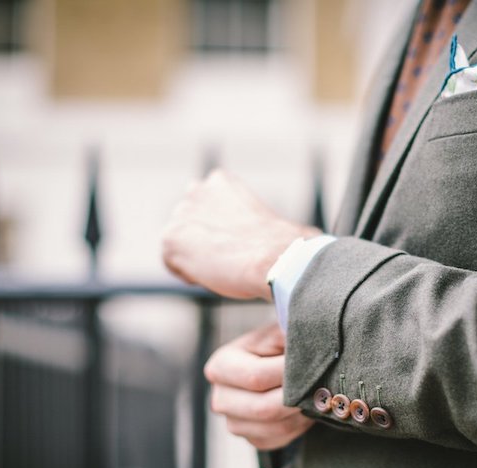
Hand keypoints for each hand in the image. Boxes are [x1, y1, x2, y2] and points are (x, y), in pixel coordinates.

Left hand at [163, 169, 319, 299]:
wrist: (277, 260)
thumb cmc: (286, 245)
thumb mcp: (274, 221)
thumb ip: (262, 222)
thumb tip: (305, 239)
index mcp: (220, 182)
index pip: (205, 207)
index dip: (219, 230)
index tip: (234, 246)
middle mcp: (195, 191)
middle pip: (189, 222)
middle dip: (202, 240)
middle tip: (226, 260)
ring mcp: (181, 214)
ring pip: (180, 244)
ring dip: (195, 258)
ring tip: (223, 270)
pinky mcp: (171, 239)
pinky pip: (172, 263)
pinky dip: (189, 274)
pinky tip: (213, 276)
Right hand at [204, 323, 312, 449]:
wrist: (274, 368)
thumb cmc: (276, 347)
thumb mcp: (277, 335)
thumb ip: (287, 335)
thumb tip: (307, 339)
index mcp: (220, 367)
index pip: (255, 377)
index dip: (287, 372)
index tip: (315, 363)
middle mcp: (220, 399)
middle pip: (263, 408)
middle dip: (298, 396)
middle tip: (323, 383)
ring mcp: (234, 423)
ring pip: (276, 427)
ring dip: (302, 412)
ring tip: (319, 394)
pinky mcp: (253, 439)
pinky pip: (281, 438)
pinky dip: (301, 425)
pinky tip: (308, 407)